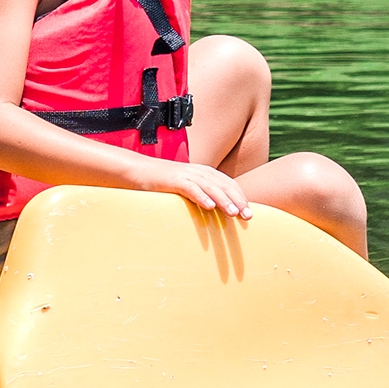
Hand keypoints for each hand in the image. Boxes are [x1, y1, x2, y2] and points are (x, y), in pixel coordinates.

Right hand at [131, 155, 257, 221]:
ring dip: (223, 200)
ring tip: (233, 213)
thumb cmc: (163, 183)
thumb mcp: (187, 187)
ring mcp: (187, 175)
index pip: (229, 184)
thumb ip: (202, 195)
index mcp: (205, 173)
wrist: (139, 171)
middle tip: (248, 216)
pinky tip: (209, 207)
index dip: (241, 197)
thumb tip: (217, 211)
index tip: (250, 213)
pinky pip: (190, 188)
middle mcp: (199, 171)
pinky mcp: (174, 180)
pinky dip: (201, 196)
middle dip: (238, 201)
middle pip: (224, 186)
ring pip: (211, 187)